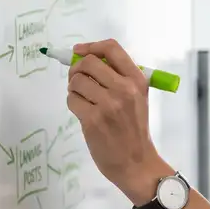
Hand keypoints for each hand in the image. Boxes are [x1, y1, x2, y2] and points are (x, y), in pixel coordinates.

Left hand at [66, 39, 166, 203]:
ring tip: (82, 99)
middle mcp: (124, 89)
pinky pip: (71, 100)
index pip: (111, 48)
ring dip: (73, 89)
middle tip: (77, 80)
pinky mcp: (93, 119)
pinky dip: (73, 103)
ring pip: (76, 81)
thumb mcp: (137, 98)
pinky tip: (82, 112)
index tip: (79, 52)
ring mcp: (108, 104)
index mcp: (137, 80)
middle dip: (77, 69)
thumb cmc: (134, 129)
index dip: (91, 46)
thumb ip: (118, 77)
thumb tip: (85, 59)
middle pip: (88, 62)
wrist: (136, 162)